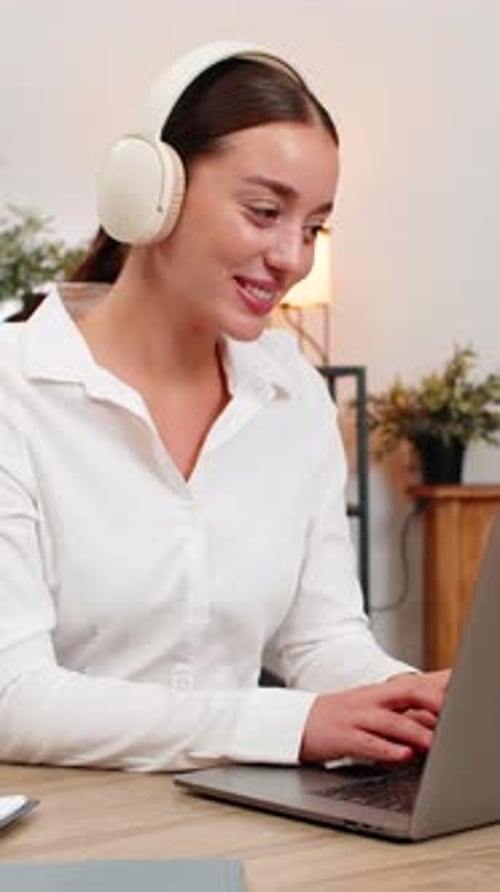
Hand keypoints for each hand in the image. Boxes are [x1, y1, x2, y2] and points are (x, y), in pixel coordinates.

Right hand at [300, 669, 449, 764]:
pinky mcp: (343, 737)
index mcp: (379, 694)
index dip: (441, 687)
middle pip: (406, 692)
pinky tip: (403, 756)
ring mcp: (356, 717)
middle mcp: (370, 700)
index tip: (463, 691)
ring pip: (391, 721)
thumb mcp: (370, 710)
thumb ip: (402, 715)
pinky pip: (368, 743)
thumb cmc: (340, 719)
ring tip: (436, 744)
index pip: (415, 683)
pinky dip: (387, 750)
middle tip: (455, 713)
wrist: (294, 722)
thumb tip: (436, 724)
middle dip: (433, 701)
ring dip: (416, 732)